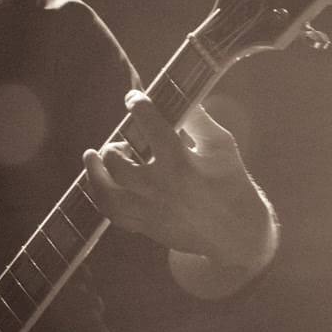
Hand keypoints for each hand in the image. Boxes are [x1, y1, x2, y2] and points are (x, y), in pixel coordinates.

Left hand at [84, 91, 276, 282]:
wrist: (238, 234)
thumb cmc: (232, 184)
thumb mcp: (221, 146)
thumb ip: (198, 120)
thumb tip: (180, 97)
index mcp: (182, 164)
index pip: (153, 128)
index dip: (139, 108)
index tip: (132, 98)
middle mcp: (162, 188)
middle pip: (118, 166)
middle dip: (111, 149)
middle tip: (119, 144)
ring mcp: (151, 211)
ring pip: (107, 195)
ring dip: (94, 174)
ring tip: (93, 157)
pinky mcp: (146, 228)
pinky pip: (112, 214)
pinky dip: (100, 196)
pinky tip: (101, 182)